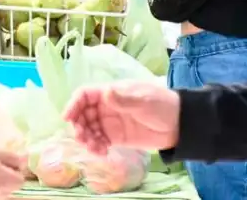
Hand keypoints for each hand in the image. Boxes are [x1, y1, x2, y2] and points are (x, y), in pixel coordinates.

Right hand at [64, 81, 180, 155]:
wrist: (179, 124)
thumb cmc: (161, 105)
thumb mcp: (144, 101)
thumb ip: (124, 99)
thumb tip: (106, 93)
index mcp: (110, 93)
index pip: (85, 95)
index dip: (73, 104)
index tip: (68, 117)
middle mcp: (106, 107)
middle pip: (82, 114)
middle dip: (78, 125)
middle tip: (82, 138)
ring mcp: (110, 123)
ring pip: (89, 129)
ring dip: (86, 138)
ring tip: (93, 148)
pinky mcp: (116, 138)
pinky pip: (99, 141)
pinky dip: (96, 147)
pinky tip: (101, 152)